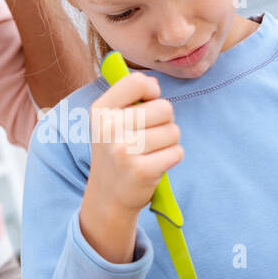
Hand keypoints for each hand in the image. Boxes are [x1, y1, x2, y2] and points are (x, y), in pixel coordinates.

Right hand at [78, 73, 181, 262]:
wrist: (108, 196)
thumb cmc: (116, 152)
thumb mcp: (108, 121)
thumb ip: (129, 97)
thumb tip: (154, 82)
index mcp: (100, 111)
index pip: (137, 82)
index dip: (151, 91)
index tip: (147, 104)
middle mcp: (109, 128)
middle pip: (164, 108)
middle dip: (164, 122)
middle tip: (147, 137)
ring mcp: (125, 150)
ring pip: (173, 131)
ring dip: (168, 142)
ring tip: (150, 152)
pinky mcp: (142, 171)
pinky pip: (177, 152)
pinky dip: (172, 158)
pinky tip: (155, 165)